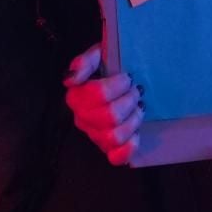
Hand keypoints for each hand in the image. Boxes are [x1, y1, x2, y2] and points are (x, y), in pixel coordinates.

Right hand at [63, 45, 143, 165]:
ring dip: (133, 121)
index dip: (118, 86)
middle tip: (136, 90)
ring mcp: (94, 134)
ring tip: (139, 107)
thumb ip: (85, 62)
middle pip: (109, 117)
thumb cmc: (108, 65)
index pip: (97, 96)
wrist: (116, 77)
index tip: (128, 77)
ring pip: (114, 137)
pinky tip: (137, 135)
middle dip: (129, 101)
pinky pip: (115, 158)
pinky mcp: (107, 147)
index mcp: (77, 96)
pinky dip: (128, 149)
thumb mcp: (98, 53)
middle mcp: (82, 118)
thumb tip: (71, 79)